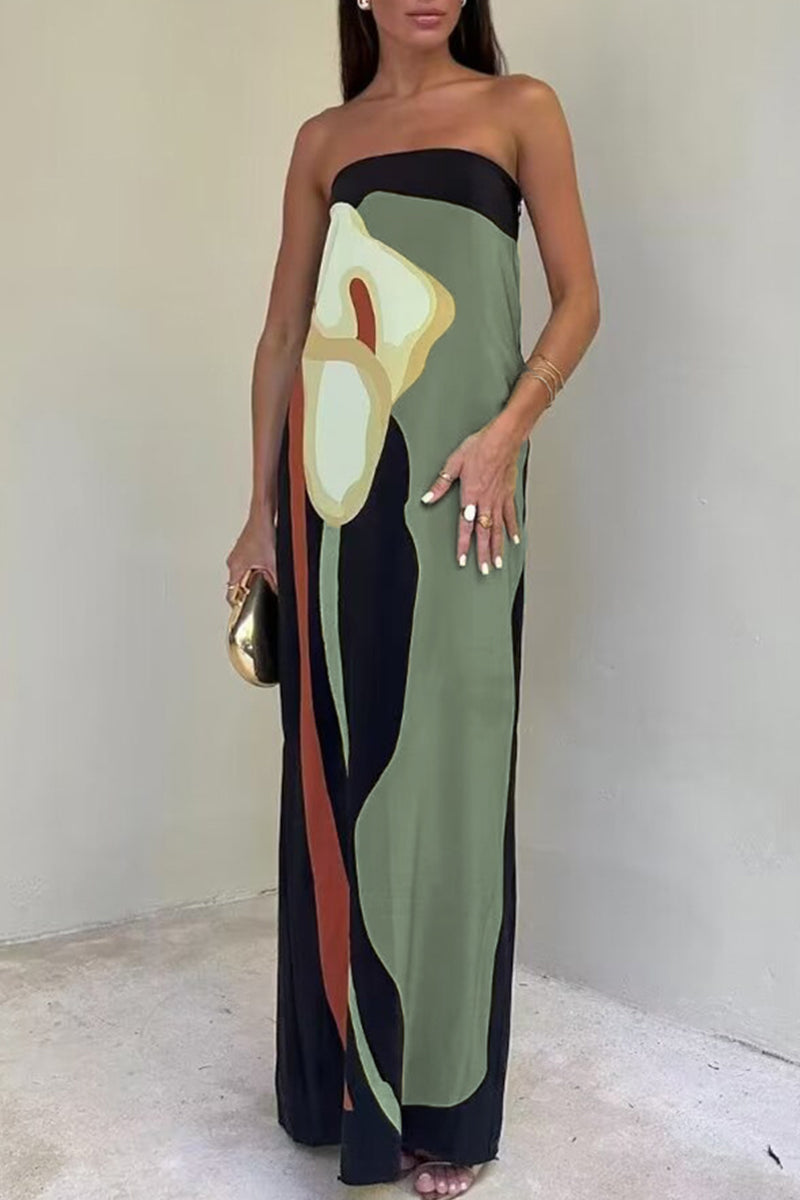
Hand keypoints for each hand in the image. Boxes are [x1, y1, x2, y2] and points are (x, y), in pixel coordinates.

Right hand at [226, 508, 277, 597]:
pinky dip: (259, 568)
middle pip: (240, 586)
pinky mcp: (246, 548)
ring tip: (268, 574)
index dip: (241, 606)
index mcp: (235, 567)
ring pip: (246, 575)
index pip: (232, 596)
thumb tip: (279, 595)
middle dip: (252, 591)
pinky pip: (250, 565)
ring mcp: (239, 554)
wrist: (264, 514)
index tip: (248, 613)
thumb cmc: (263, 532)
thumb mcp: (273, 564)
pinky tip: (269, 563)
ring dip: (256, 578)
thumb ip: (275, 582)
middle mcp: (234, 562)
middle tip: (263, 593)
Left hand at [420, 420, 522, 573]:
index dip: (464, 545)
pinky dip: (512, 528)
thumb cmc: (480, 447)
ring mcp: (499, 499)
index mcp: (471, 496)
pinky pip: (511, 515)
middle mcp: (486, 501)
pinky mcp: (509, 494)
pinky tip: (513, 540)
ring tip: (498, 563)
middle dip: (483, 553)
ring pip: (498, 528)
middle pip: (484, 533)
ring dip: (498, 547)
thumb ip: (441, 484)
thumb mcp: (454, 463)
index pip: (466, 526)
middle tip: (485, 570)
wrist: (503, 438)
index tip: (463, 559)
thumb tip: (427, 498)